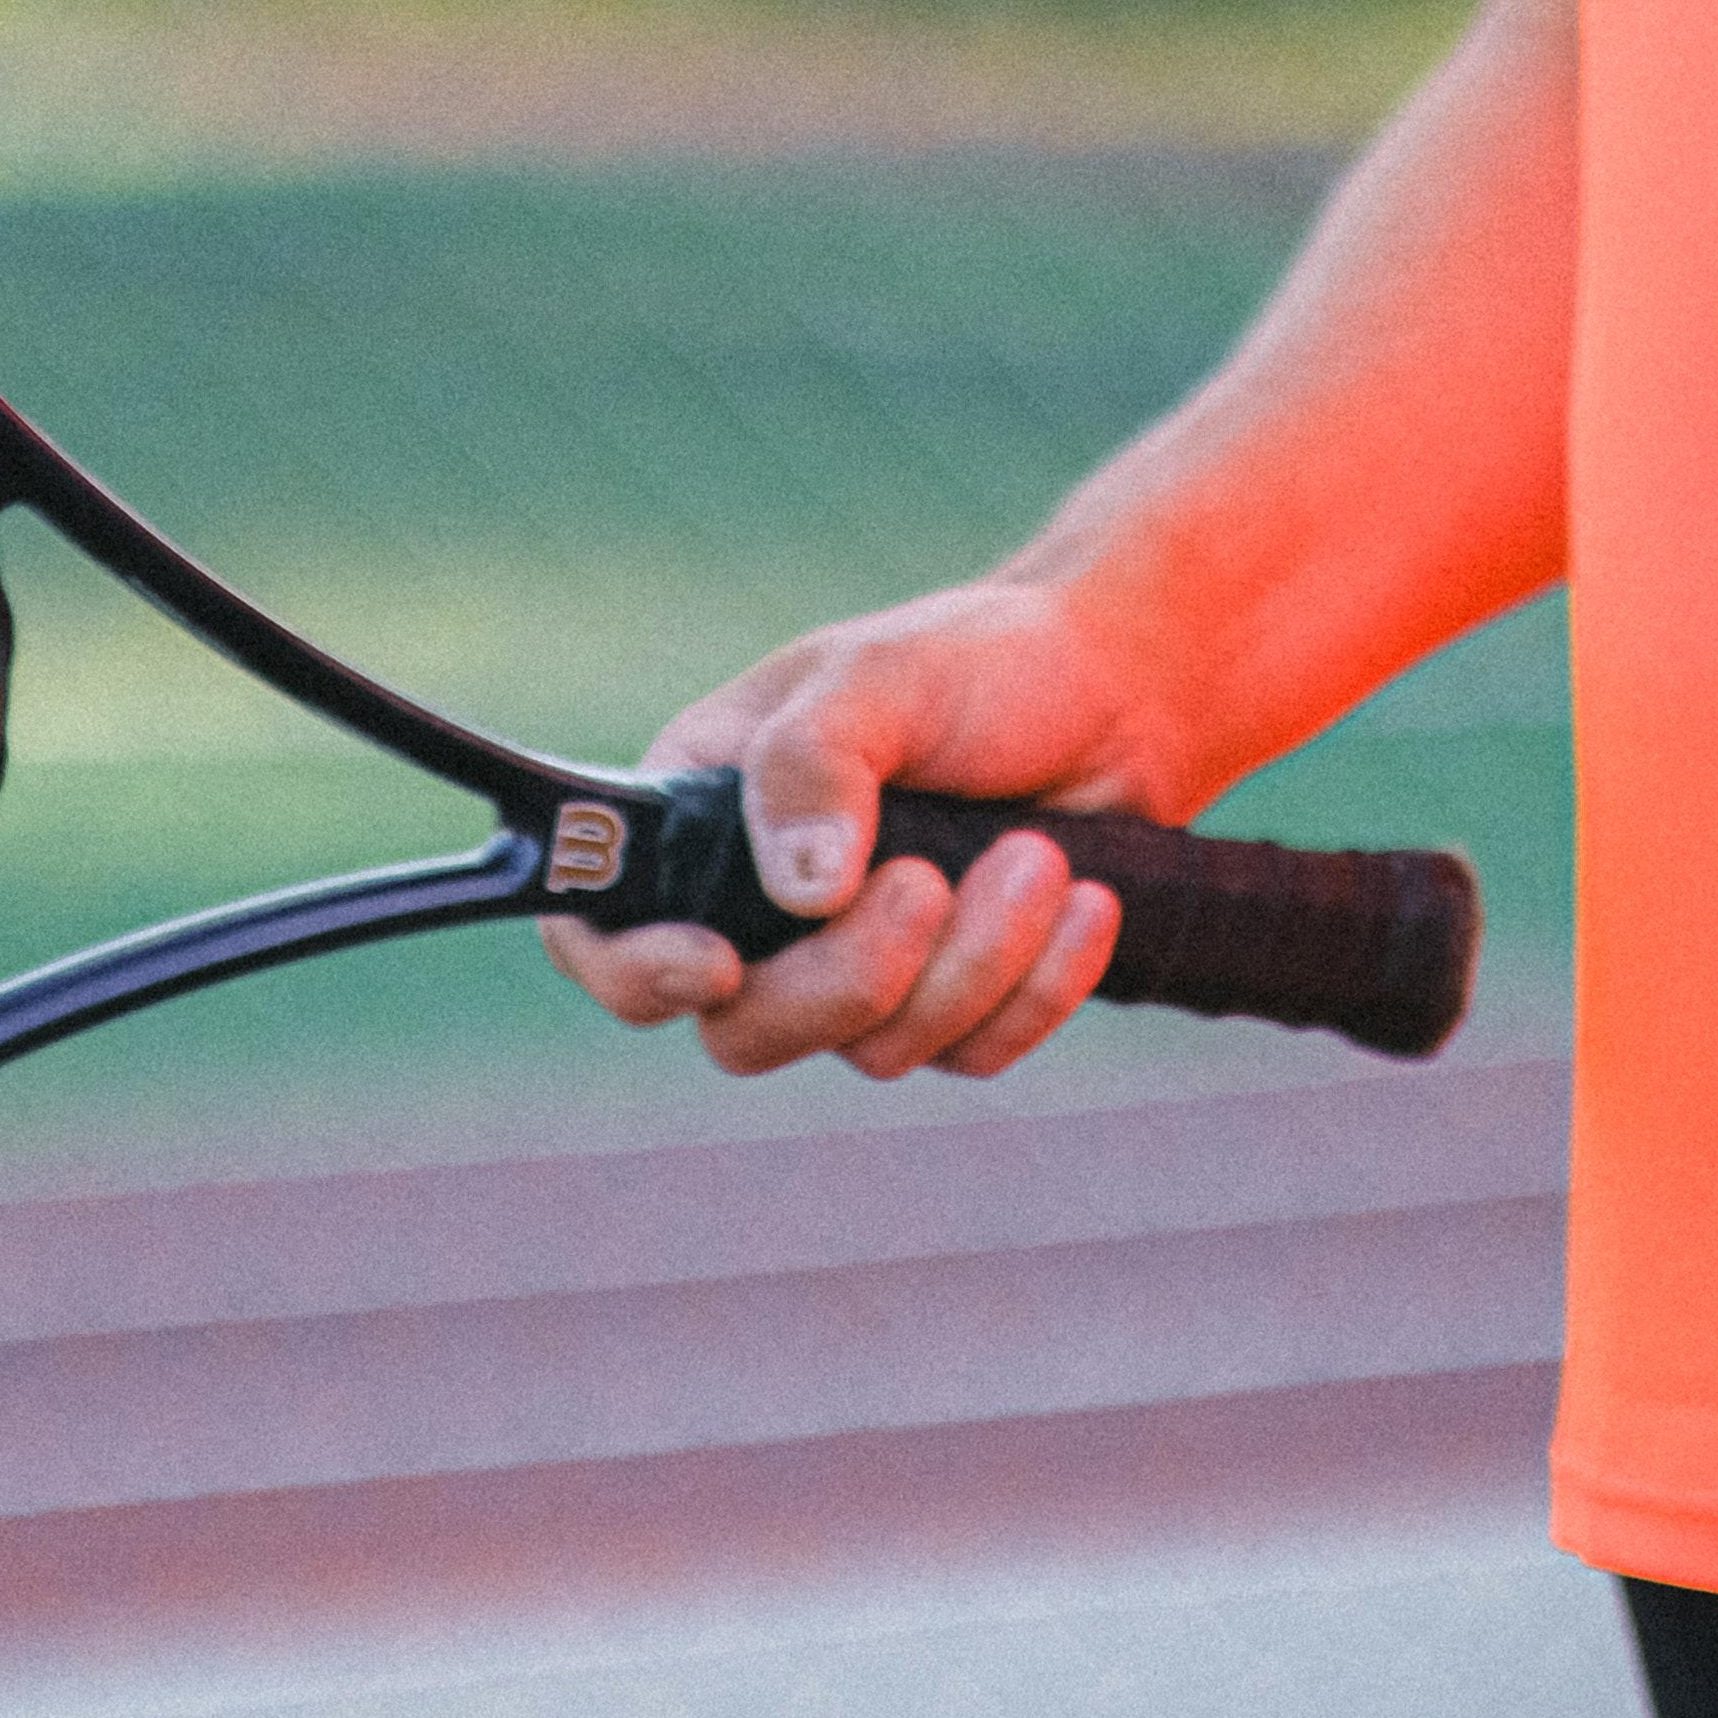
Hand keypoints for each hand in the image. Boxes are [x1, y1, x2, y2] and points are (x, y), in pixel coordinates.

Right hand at [538, 578, 1185, 1079]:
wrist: (1117, 692)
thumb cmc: (977, 664)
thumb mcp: (881, 675)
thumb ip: (815, 762)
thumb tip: (798, 892)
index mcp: (697, 821)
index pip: (600, 934)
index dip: (633, 972)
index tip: (715, 961)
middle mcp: (760, 915)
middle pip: (747, 1031)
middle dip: (850, 977)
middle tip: (929, 883)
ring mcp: (857, 972)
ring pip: (878, 1050)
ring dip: (975, 958)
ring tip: (1038, 854)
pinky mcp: (953, 1006)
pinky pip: (975, 1054)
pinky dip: (1038, 985)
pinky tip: (1082, 902)